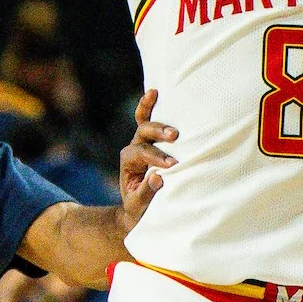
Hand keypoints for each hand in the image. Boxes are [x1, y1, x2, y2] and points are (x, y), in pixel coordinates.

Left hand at [120, 87, 178, 206]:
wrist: (138, 209)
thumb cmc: (141, 208)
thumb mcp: (139, 205)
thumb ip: (147, 192)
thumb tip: (158, 176)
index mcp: (128, 161)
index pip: (141, 153)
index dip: (156, 157)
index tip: (172, 165)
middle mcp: (134, 148)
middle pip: (143, 133)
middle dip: (158, 133)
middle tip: (175, 135)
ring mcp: (142, 142)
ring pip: (145, 123)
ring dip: (159, 119)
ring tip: (174, 121)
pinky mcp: (151, 140)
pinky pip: (145, 118)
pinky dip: (148, 105)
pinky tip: (154, 92)